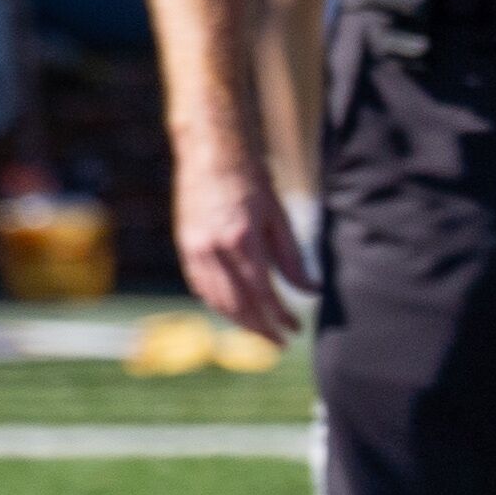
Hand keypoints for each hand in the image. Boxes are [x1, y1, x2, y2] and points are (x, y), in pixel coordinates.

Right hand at [177, 140, 307, 339]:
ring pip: (216, 300)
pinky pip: (200, 287)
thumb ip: (293, 259)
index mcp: (241, 240)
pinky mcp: (184, 247)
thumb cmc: (251, 180)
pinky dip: (218, 303)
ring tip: (261, 331)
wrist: (210, 152)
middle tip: (279, 341)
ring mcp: (194, 249)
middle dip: (260, 329)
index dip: (280, 317)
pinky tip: (235, 310)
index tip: (295, 329)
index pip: (263, 294)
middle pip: (237, 305)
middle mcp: (213, 248)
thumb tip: (310, 291)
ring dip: (239, 322)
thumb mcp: (279, 217)